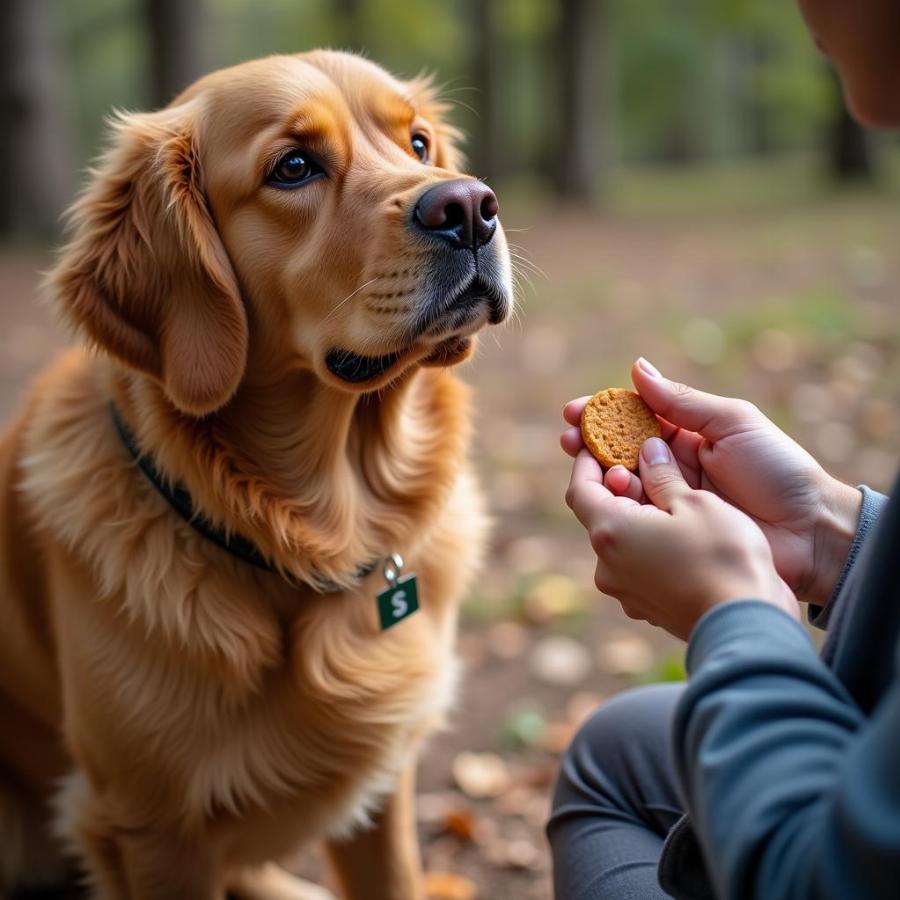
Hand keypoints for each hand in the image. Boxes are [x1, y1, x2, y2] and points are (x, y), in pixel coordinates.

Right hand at [561, 359, 861, 605]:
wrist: (809, 532)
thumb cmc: (777, 471)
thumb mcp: (732, 424)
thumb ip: (681, 402)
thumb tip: (636, 369)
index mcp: (686, 435)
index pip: (632, 419)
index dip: (601, 414)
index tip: (573, 412)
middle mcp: (671, 466)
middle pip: (617, 452)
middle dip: (589, 445)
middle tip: (570, 440)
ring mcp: (668, 501)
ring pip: (621, 486)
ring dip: (604, 475)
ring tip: (605, 473)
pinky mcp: (671, 534)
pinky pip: (636, 518)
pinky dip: (620, 507)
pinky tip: (614, 500)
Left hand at [565, 438, 798, 640]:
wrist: (747, 625)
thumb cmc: (723, 556)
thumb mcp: (694, 502)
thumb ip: (663, 474)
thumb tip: (647, 450)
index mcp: (610, 532)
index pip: (581, 488)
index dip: (587, 461)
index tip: (599, 441)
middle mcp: (607, 566)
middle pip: (601, 515)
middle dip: (618, 487)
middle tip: (640, 462)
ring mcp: (625, 591)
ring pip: (622, 542)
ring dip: (636, 517)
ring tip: (665, 497)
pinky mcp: (647, 607)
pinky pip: (639, 566)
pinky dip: (650, 545)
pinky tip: (679, 534)